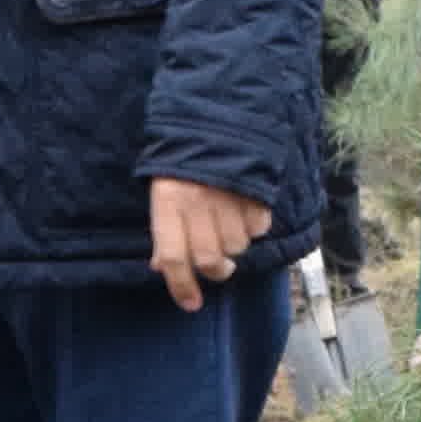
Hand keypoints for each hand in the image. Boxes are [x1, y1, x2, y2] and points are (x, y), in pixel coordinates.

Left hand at [147, 174, 270, 309]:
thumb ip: (164, 230)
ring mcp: (228, 196)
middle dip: (216, 271)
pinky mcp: (255, 190)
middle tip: (220, 268)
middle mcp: (197, 202)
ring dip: (235, 246)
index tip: (191, 304)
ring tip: (230, 228)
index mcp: (168, 201)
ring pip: (237, 246)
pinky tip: (245, 213)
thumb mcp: (162, 192)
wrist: (217, 117)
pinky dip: (254, 228)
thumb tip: (162, 267)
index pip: (172, 257)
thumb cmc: (182, 161)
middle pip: (208, 259)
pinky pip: (258, 227)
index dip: (181, 286)